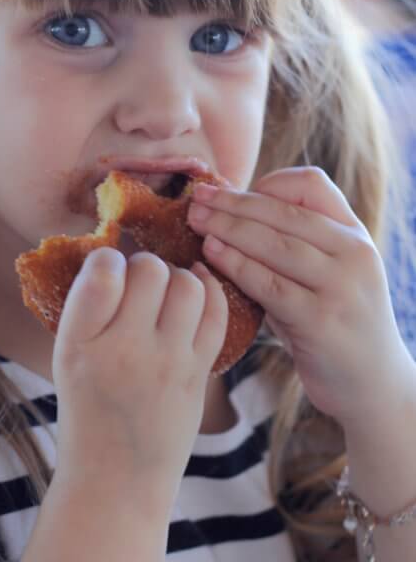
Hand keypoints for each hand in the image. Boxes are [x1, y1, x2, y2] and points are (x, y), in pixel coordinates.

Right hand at [52, 247, 226, 511]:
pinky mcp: (199, 375)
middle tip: (138, 281)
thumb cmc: (88, 407)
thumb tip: (115, 251)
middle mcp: (125, 351)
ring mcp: (168, 363)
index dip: (108, 258)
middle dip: (144, 265)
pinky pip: (215, 314)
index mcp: (80, 343)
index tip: (108, 269)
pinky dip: (209, 291)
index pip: (102, 271)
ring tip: (164, 291)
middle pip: (150, 271)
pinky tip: (197, 285)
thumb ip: (87, 304)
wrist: (117, 480)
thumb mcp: (67, 354)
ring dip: (177, 277)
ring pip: (188, 286)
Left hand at [187, 166, 412, 427]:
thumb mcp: (326, 273)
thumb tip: (227, 208)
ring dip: (228, 229)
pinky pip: (269, 285)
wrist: (372, 385)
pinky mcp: (322, 322)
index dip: (269, 183)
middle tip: (196, 199)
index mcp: (354, 236)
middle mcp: (355, 255)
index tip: (233, 191)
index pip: (313, 186)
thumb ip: (292, 242)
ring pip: (275, 244)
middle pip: (284, 213)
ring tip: (196, 222)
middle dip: (233, 203)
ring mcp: (342, 288)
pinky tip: (211, 255)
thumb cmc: (331, 320)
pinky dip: (236, 265)